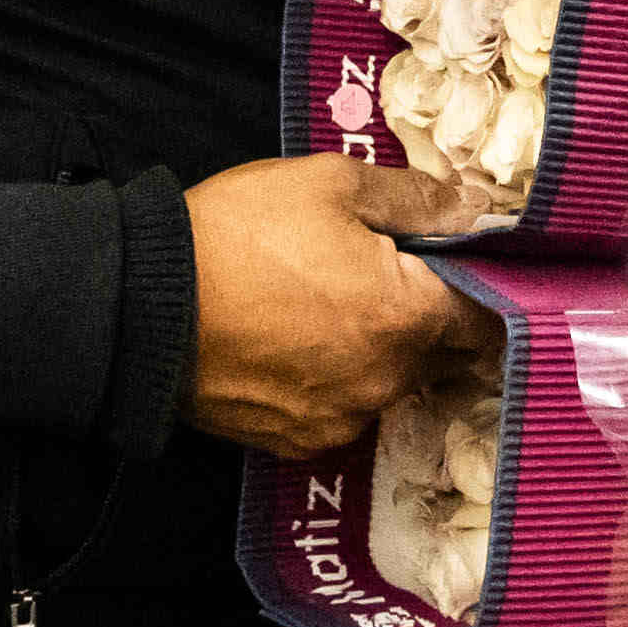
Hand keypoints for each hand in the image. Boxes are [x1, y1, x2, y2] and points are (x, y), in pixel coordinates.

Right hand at [177, 155, 488, 461]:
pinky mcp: (298, 442)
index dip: (477, 285)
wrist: (141, 306)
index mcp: (408, 315)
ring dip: (372, 350)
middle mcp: (387, 380)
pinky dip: (329, 381)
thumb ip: (416, 198)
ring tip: (318, 307)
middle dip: (421, 316)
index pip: (486, 316)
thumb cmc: (239, 234)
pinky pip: (339, 409)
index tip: (452, 265)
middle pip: (437, 351)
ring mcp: (343, 419)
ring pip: (386, 381)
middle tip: (373, 274)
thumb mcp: (328, 184)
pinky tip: (290, 345)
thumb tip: (476, 209)